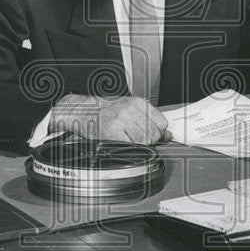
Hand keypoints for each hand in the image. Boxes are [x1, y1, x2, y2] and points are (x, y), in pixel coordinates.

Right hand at [51, 94, 171, 144]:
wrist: (82, 111)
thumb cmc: (105, 111)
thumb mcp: (129, 109)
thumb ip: (149, 120)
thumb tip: (167, 135)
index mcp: (137, 102)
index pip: (162, 123)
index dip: (158, 133)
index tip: (151, 135)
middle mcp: (130, 110)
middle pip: (154, 134)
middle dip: (149, 140)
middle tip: (135, 138)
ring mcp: (121, 121)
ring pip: (144, 141)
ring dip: (138, 145)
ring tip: (126, 139)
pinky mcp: (112, 132)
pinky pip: (131, 146)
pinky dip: (129, 148)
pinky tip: (120, 142)